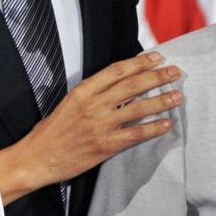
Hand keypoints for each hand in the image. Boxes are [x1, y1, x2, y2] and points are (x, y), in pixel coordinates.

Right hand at [0, 52, 181, 204]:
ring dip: (161, 100)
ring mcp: (100, 125)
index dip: (139, 63)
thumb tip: (119, 86)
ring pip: (138, 108)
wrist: (38, 157)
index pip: (116, 71)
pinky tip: (167, 124)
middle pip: (132, 85)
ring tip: (178, 96)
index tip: (156, 58)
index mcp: (82, 91)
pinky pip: (136, 134)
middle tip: (175, 72)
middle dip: (157, 77)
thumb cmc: (51, 132)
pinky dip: (154, 128)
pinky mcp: (106, 145)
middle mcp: (93, 105)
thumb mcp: (68, 103)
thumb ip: (92, 94)